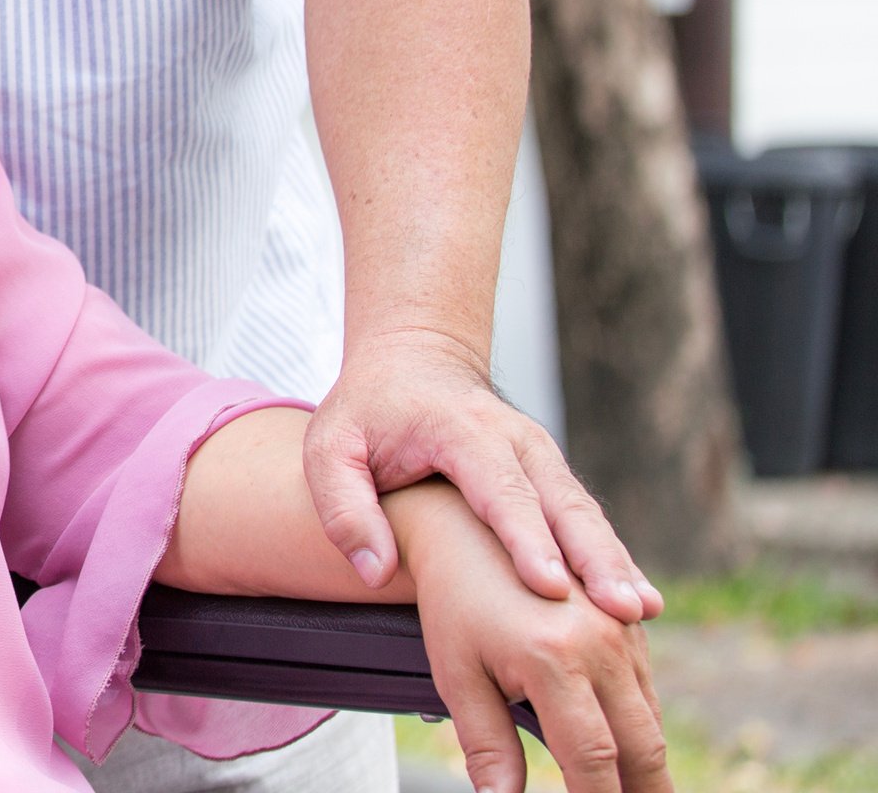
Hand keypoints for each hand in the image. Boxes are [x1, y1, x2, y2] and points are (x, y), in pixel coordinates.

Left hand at [307, 330, 657, 622]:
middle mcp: (515, 441)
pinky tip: (638, 602)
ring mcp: (541, 457)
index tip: (550, 587)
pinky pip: (587, 521)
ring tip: (641, 612)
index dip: (526, 539)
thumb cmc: (366, 411)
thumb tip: (374, 572)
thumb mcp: (329, 447)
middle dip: (592, 558)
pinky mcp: (552, 477)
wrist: (412, 360)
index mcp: (461, 431)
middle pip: (561, 504)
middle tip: (621, 610)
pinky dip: (613, 558)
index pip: (499, 490)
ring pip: (585, 514)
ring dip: (614, 562)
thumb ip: (343, 507)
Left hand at [397, 483, 669, 792]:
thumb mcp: (456, 673)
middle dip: (645, 792)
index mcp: (553, 657)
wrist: (467, 523)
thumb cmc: (451, 602)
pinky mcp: (629, 618)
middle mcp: (600, 641)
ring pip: (652, 715)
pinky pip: (647, 684)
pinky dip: (645, 723)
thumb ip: (487, 743)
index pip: (592, 757)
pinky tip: (635, 753)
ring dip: (650, 763)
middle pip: (642, 743)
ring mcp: (622, 626)